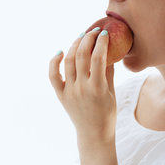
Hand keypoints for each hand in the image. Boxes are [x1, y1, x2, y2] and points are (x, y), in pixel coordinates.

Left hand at [49, 28, 115, 142]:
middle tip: (94, 31)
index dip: (101, 42)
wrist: (94, 134)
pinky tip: (60, 52)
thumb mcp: (112, 92)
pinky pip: (53, 75)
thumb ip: (108, 71)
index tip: (104, 33)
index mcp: (97, 88)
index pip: (98, 58)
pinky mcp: (60, 95)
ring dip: (74, 45)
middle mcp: (81, 88)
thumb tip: (109, 50)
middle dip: (88, 39)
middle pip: (81, 56)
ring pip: (68, 61)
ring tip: (81, 37)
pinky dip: (54, 62)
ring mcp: (69, 91)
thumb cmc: (107, 113)